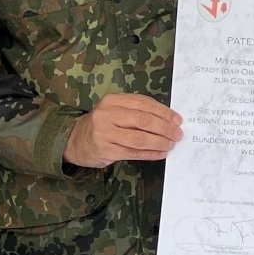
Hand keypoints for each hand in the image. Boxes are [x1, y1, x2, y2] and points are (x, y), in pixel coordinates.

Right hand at [63, 93, 182, 168]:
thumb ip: (137, 110)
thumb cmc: (103, 124)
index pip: (143, 103)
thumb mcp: (115, 110)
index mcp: (112, 100)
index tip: (177, 119)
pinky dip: (150, 154)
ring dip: (159, 142)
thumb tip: (168, 119)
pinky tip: (160, 154)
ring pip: (139, 138)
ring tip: (170, 144)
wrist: (76, 140)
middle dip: (164, 128)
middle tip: (177, 134)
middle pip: (143, 121)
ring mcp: (105, 133)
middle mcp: (107, 114)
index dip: (163, 112)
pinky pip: (133, 153)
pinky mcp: (105, 150)